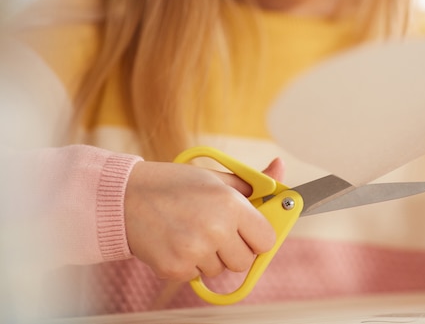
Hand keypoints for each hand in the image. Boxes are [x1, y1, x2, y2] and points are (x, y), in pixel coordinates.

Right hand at [124, 157, 283, 280]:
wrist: (124, 197)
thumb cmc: (173, 184)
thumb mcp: (215, 177)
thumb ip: (252, 182)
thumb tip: (279, 170)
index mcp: (231, 204)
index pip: (266, 239)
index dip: (257, 236)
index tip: (248, 231)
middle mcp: (216, 229)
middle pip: (245, 260)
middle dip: (235, 249)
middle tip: (217, 231)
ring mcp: (195, 251)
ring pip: (220, 270)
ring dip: (211, 256)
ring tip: (191, 232)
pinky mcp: (176, 268)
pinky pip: (196, 275)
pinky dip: (189, 263)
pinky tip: (177, 241)